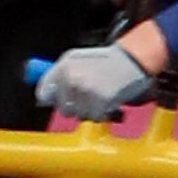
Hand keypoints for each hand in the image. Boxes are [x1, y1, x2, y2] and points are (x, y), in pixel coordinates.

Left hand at [41, 35, 167, 125]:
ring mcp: (86, 90)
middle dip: (75, 106)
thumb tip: (43, 98)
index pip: (44, 91)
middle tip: (88, 96)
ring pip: (79, 115)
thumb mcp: (80, 60)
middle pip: (62, 107)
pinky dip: (102, 113)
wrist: (133, 59)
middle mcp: (72, 76)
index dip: (52, 99)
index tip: (59, 101)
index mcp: (65, 64)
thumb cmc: (108, 61)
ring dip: (89, 110)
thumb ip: (60, 77)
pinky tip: (108, 100)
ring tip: (100, 95)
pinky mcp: (100, 101)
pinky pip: (95, 118)